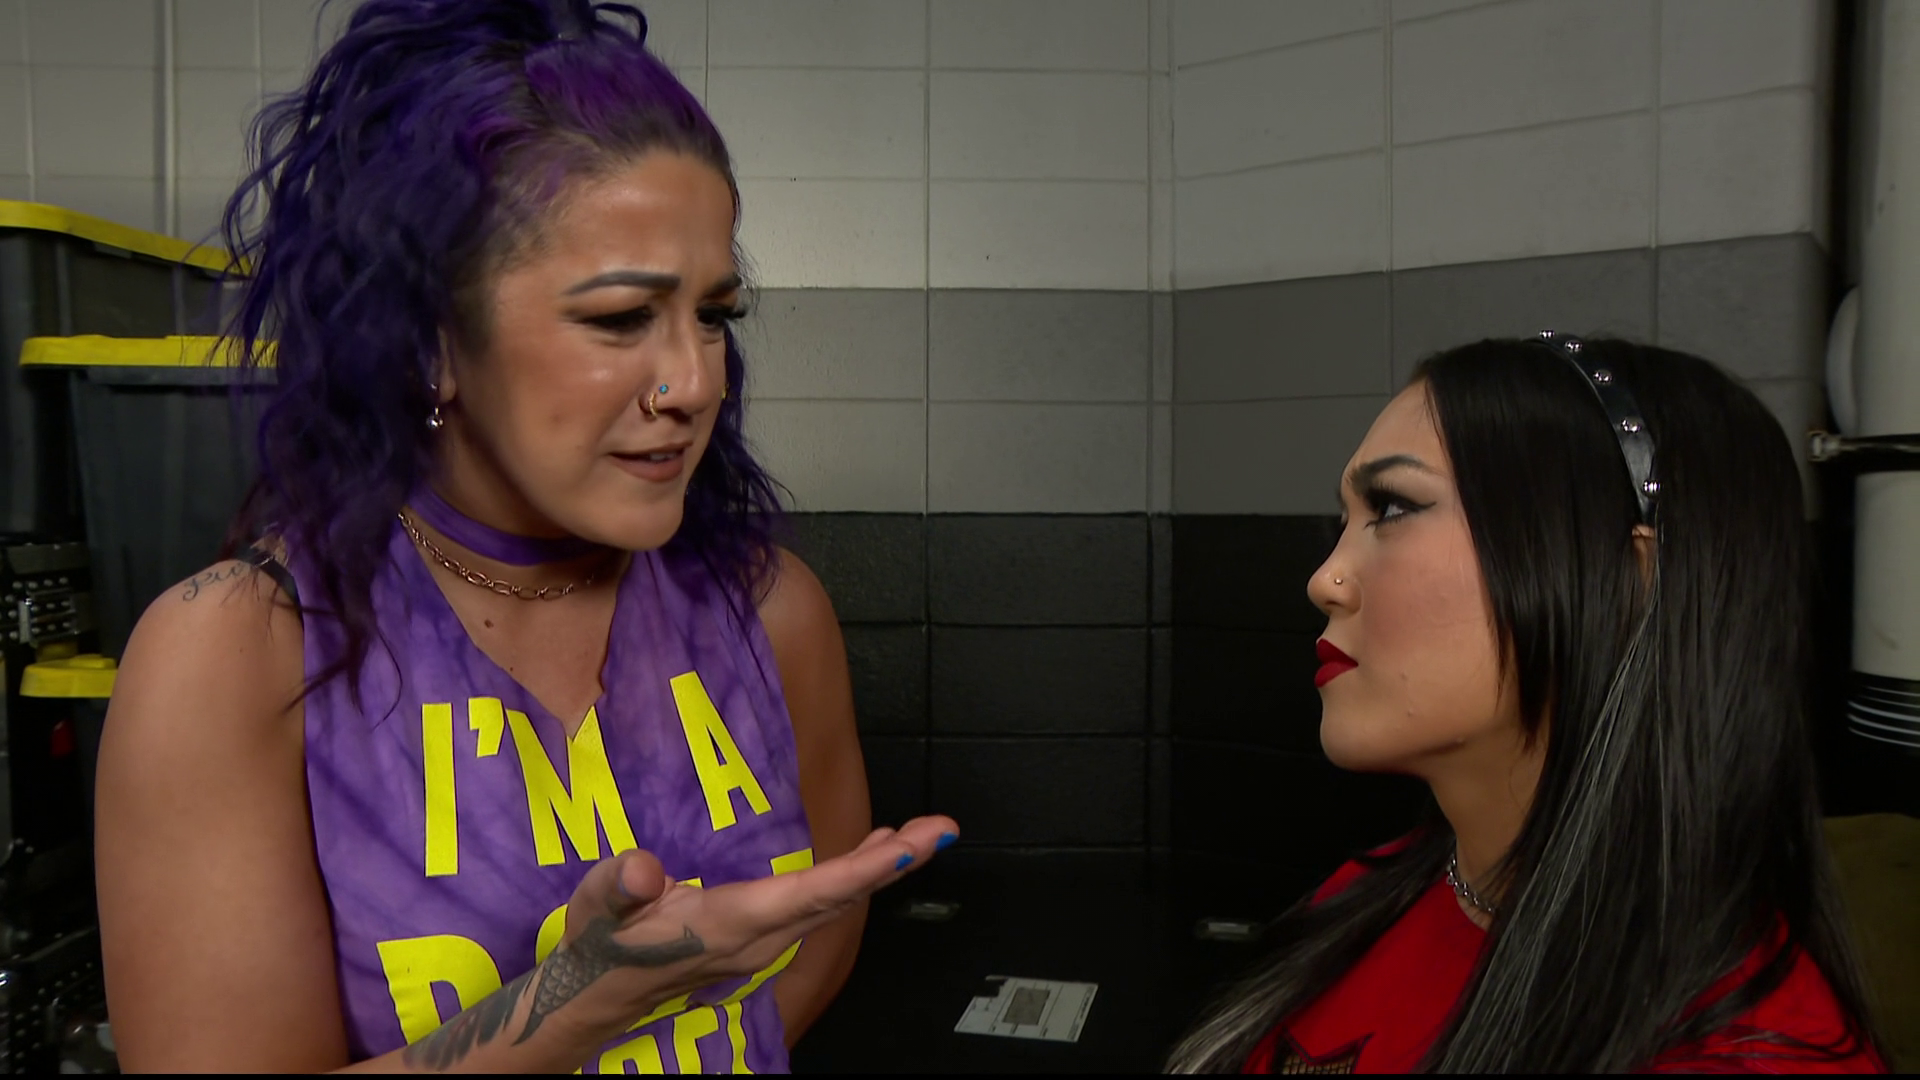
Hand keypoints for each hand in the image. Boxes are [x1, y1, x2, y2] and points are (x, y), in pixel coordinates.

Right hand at [548, 815, 958, 1039]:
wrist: (599, 996)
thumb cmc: (602, 946)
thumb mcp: (594, 910)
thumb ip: (618, 886)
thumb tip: (644, 870)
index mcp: (730, 924)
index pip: (807, 896)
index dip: (860, 871)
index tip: (906, 848)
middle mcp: (761, 937)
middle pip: (840, 898)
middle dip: (894, 862)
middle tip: (941, 829)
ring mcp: (766, 941)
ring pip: (838, 902)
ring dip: (883, 866)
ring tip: (925, 832)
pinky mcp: (764, 936)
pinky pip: (824, 903)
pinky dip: (858, 873)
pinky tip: (878, 848)